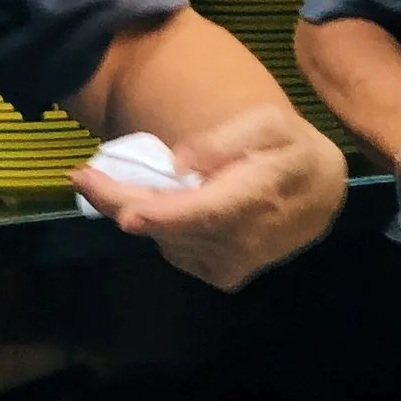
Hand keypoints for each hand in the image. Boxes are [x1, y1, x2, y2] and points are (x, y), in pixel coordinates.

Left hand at [71, 105, 347, 291]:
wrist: (320, 194)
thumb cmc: (289, 151)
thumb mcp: (268, 124)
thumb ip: (224, 140)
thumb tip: (179, 163)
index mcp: (256, 200)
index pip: (201, 214)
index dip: (159, 214)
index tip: (121, 209)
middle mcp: (241, 243)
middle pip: (169, 228)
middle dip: (118, 202)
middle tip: (80, 176)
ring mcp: (231, 265)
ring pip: (166, 240)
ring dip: (135, 211)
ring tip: (111, 182)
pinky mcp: (222, 276)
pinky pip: (175, 250)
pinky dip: (160, 227)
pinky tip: (160, 204)